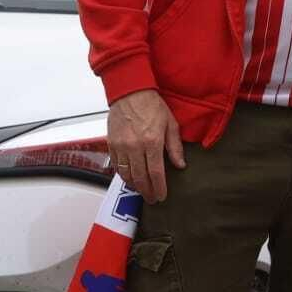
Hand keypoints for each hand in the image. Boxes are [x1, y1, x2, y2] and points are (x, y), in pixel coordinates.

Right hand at [107, 89, 185, 203]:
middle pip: (140, 177)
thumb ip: (175, 147)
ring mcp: (120, 146)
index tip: (161, 196)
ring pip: (126, 174)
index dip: (159, 187)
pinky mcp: (111, 144)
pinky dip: (123, 175)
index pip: (155, 173)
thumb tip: (180, 165)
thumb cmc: (152, 106)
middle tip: (152, 199)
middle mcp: (134, 146)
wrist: (130, 92)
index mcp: (152, 142)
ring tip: (142, 191)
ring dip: (134, 186)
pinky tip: (130, 178)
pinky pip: (116, 165)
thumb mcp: (171, 124)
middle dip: (147, 191)